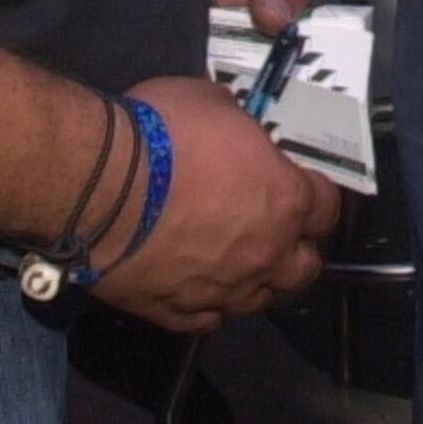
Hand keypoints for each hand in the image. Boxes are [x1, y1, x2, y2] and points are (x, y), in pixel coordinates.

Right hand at [93, 74, 340, 334]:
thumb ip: (238, 128)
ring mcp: (221, 290)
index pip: (326, 208)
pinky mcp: (175, 313)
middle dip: (294, 250)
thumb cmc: (161, 134)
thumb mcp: (213, 103)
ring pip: (258, 301)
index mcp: (284, 200)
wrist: (96, 186)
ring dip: (253, 282)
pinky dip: (205, 305)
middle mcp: (263, 254)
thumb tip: (234, 133)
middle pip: (303, 268)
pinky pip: (204, 320)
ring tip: (233, 263)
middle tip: (272, 231)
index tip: (298, 186)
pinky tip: (195, 290)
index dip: (314, 196)